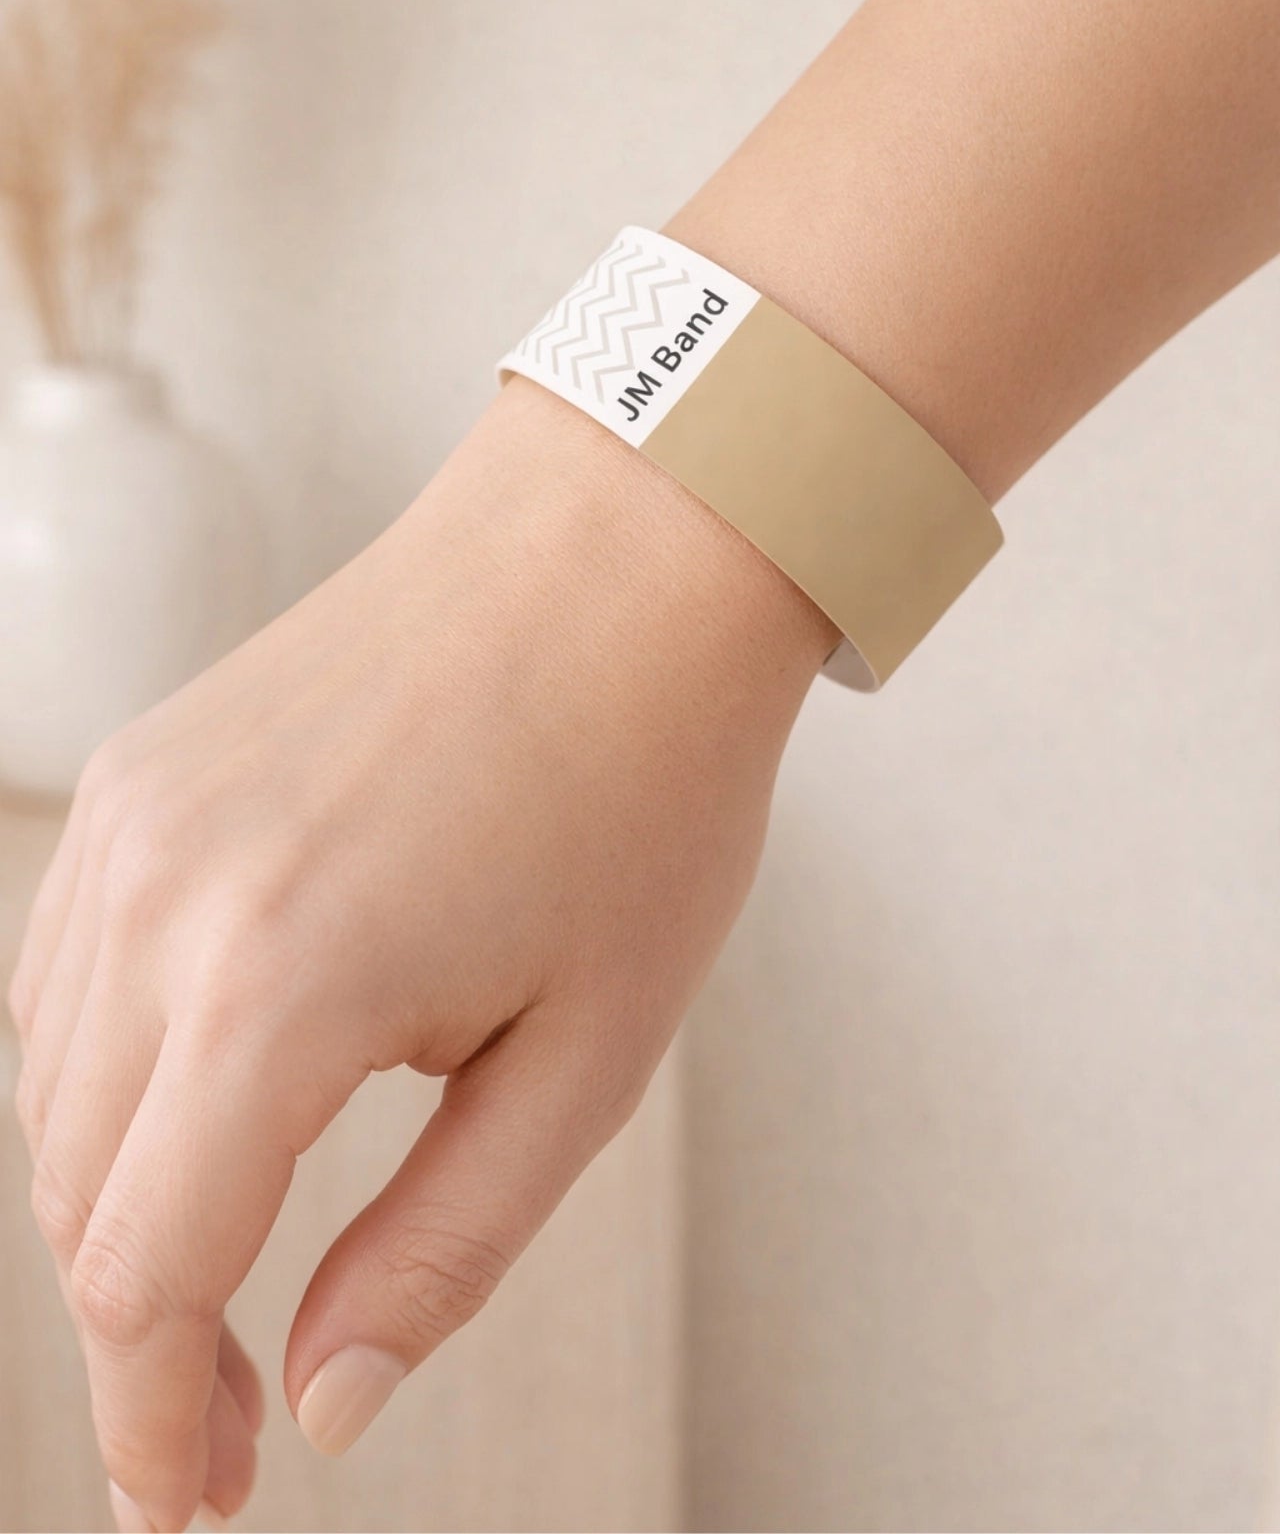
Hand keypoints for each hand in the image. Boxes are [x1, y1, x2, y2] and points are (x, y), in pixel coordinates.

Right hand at [9, 375, 830, 1531]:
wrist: (614, 559)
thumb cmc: (640, 792)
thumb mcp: (585, 1058)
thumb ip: (441, 1252)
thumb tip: (324, 1403)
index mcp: (276, 987)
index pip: (139, 1272)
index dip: (152, 1416)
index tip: (197, 1501)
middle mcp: (162, 896)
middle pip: (75, 1195)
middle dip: (138, 1335)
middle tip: (225, 1421)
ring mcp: (131, 818)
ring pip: (50, 1087)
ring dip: (114, 1207)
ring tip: (213, 1280)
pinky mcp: (138, 771)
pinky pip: (64, 970)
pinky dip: (103, 1079)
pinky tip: (191, 1110)